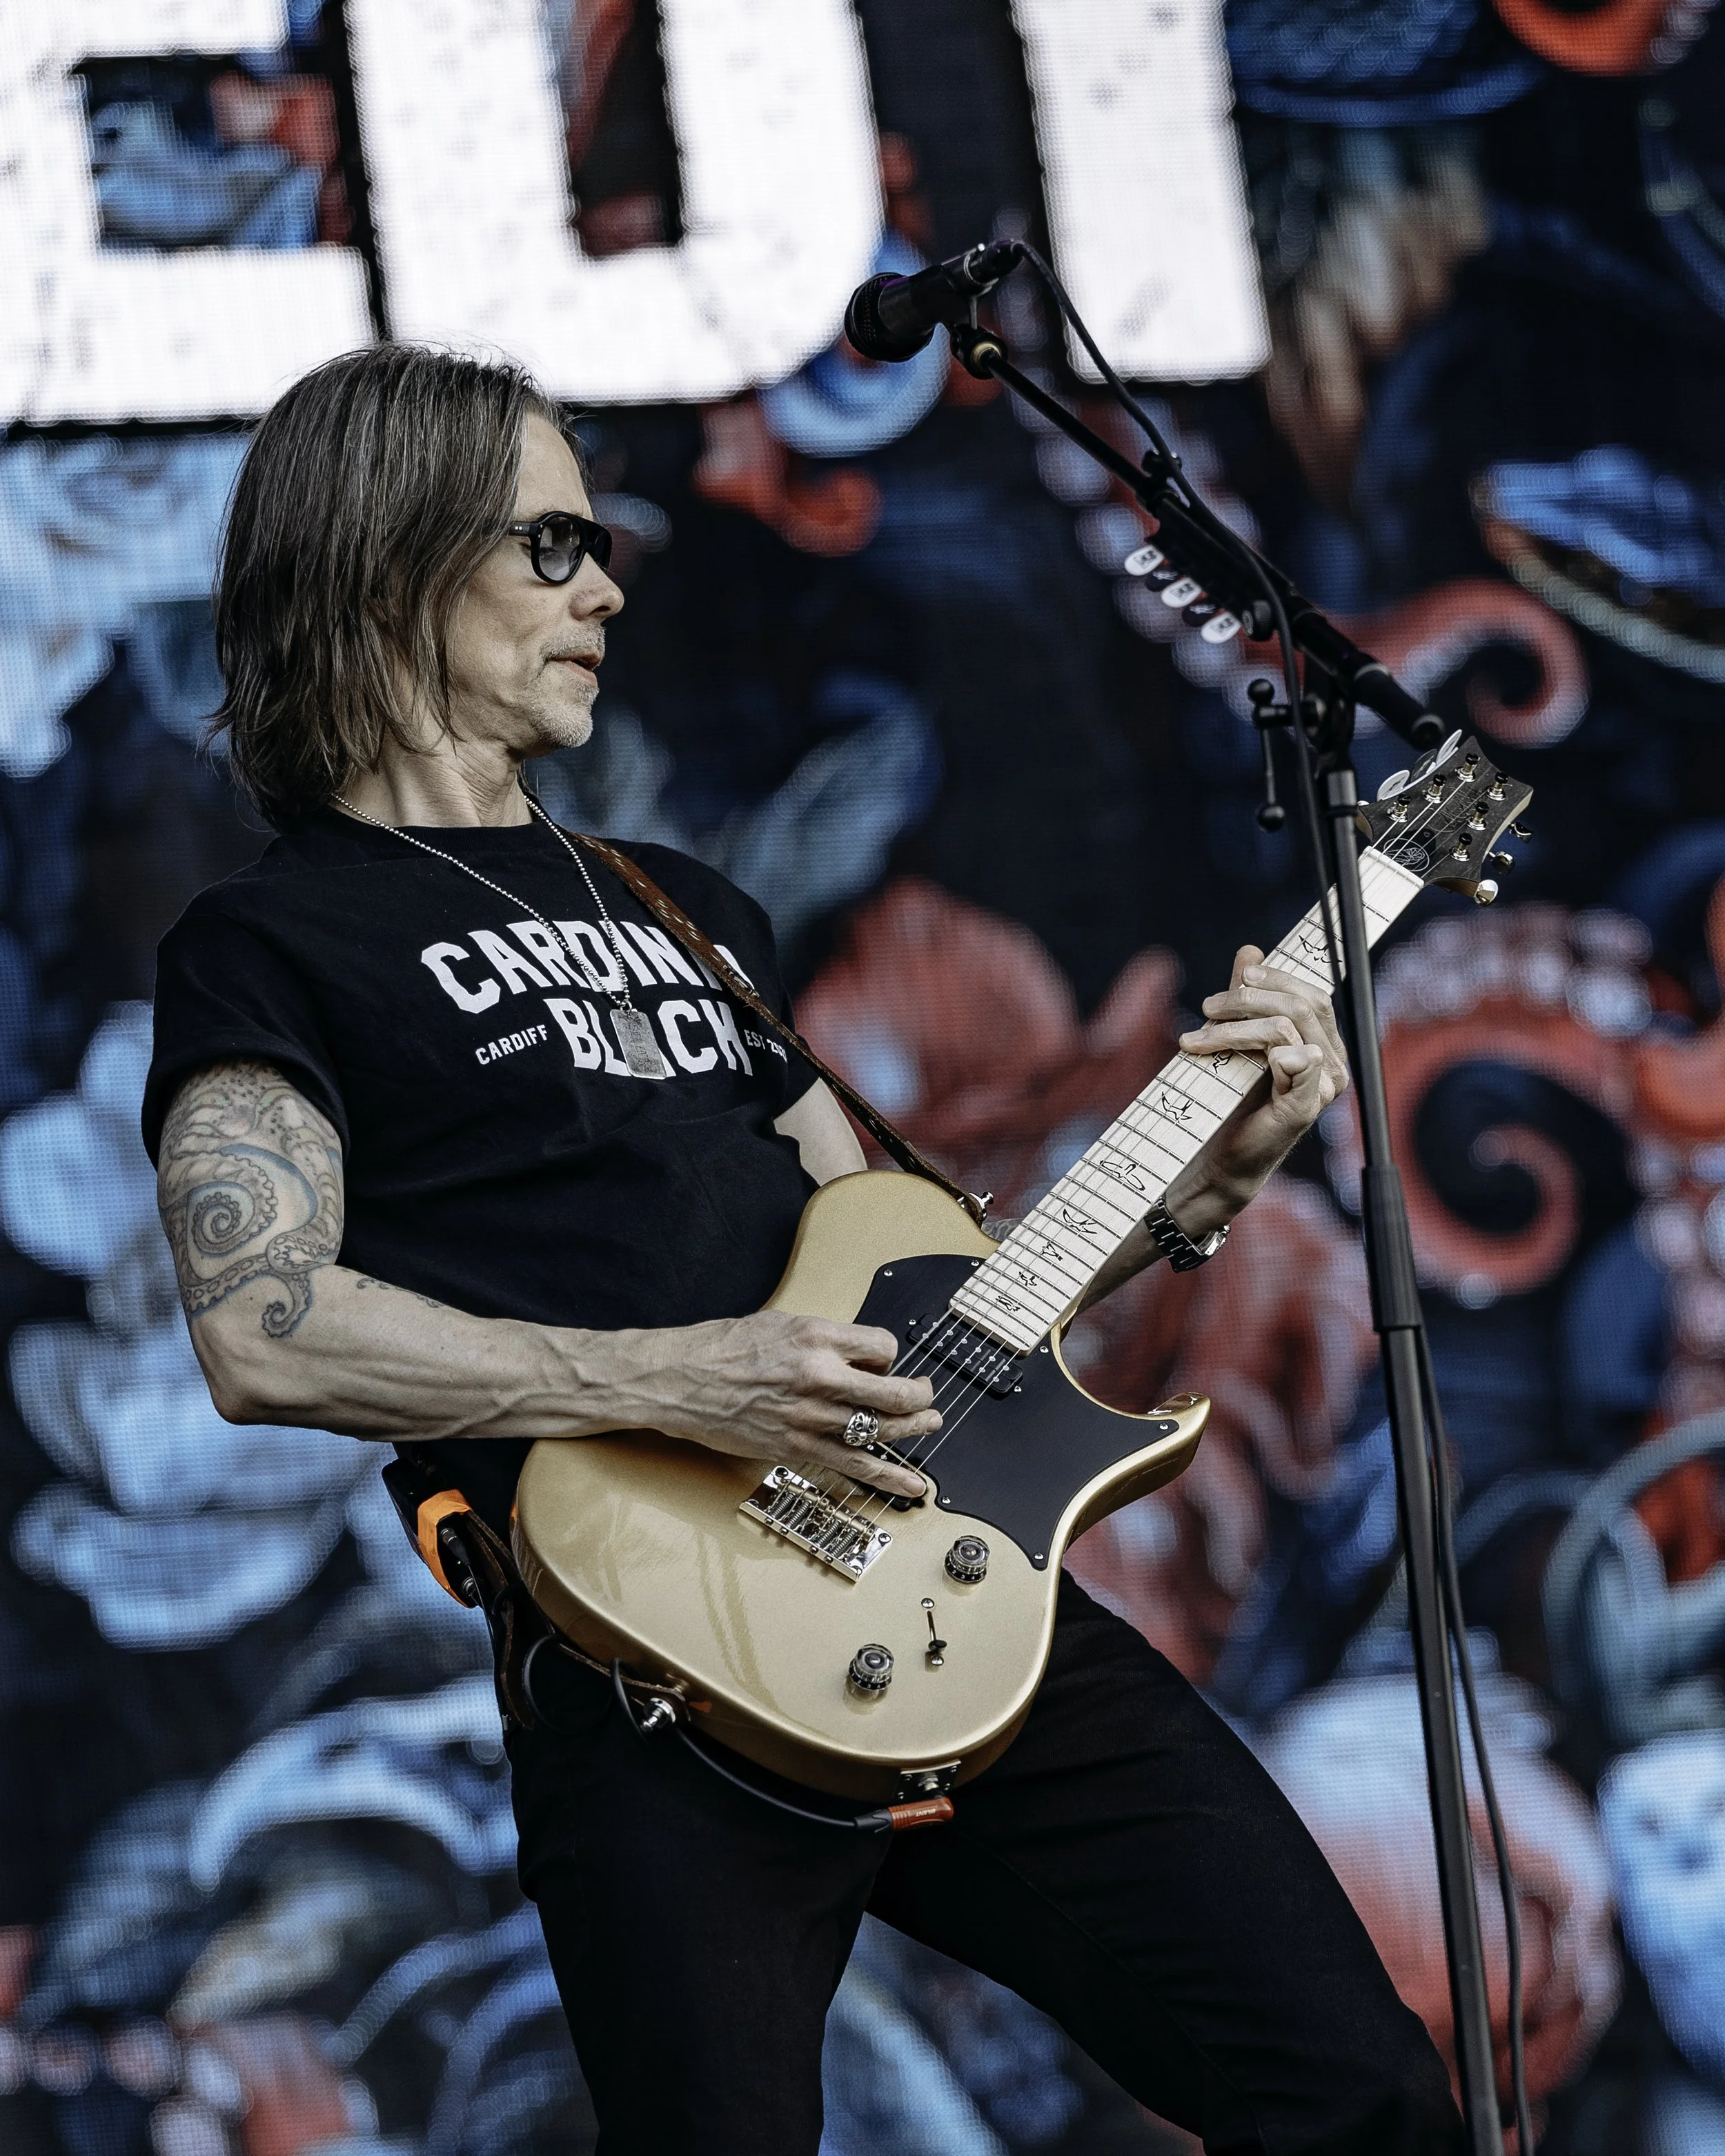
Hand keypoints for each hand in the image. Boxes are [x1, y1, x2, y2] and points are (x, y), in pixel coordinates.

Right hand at [601, 1312, 936, 1498]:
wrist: (680, 1381)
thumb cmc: (724, 1348)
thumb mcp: (781, 1324)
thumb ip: (824, 1340)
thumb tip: (860, 1358)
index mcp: (816, 1338)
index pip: (883, 1347)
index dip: (889, 1356)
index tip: (882, 1362)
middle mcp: (819, 1377)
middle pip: (894, 1392)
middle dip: (919, 1394)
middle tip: (926, 1394)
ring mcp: (810, 1417)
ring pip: (881, 1429)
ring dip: (914, 1429)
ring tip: (930, 1424)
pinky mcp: (797, 1448)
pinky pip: (854, 1466)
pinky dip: (889, 1478)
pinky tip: (912, 1485)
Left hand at [1165, 944, 1349, 1237]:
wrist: (1224, 1157)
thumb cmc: (1234, 1100)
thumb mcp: (1238, 1040)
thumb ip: (1249, 999)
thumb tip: (1251, 950)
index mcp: (1324, 1045)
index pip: (1313, 996)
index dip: (1282, 976)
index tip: (1245, 970)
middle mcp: (1333, 1065)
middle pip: (1300, 1005)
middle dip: (1249, 997)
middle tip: (1208, 1007)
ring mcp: (1323, 1088)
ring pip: (1284, 1027)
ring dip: (1233, 1024)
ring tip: (1195, 1036)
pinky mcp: (1304, 1108)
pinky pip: (1293, 1061)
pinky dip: (1256, 1047)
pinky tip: (1217, 1048)